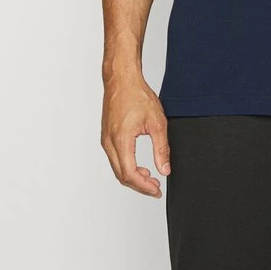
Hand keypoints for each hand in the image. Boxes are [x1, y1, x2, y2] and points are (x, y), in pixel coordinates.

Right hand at [101, 75, 170, 197]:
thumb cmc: (137, 95)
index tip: (157, 190)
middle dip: (139, 185)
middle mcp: (109, 143)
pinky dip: (126, 167)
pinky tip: (139, 166)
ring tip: (150, 178)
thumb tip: (165, 169)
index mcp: (121, 140)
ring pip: (117, 169)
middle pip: (121, 176)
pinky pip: (115, 159)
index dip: (144, 187)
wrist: (122, 79)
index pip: (130, 174)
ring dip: (133, 177)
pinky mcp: (106, 136)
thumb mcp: (157, 122)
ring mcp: (105, 140)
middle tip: (156, 188)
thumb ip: (161, 148)